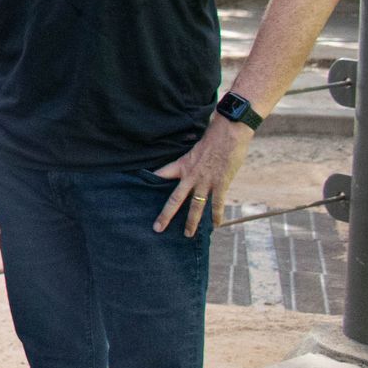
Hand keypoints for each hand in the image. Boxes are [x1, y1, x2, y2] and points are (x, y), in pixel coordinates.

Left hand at [151, 115, 252, 235]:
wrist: (229, 133)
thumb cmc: (213, 138)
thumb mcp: (194, 150)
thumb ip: (191, 162)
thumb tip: (191, 172)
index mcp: (181, 165)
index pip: (160, 175)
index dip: (150, 183)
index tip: (138, 193)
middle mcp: (190, 176)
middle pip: (174, 199)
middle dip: (166, 215)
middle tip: (157, 228)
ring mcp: (205, 181)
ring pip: (195, 206)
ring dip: (191, 222)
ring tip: (187, 235)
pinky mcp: (221, 184)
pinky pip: (217, 204)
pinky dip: (216, 216)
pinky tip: (216, 226)